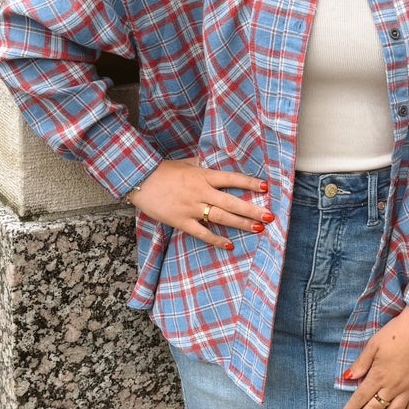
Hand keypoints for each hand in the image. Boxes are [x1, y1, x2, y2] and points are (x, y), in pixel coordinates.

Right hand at [127, 160, 271, 249]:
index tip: (265, 187)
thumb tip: (209, 165)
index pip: (231, 179)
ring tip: (258, 229)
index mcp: (203, 175)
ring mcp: (192, 207)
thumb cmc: (161, 170)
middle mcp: (201, 191)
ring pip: (221, 217)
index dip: (249, 183)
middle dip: (252, 209)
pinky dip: (216, 239)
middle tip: (269, 216)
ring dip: (241, 224)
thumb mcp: (184, 163)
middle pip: (232, 202)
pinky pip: (202, 232)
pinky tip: (229, 245)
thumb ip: (199, 166)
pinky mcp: (181, 221)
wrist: (139, 179)